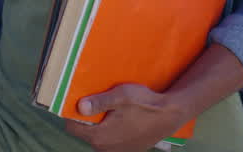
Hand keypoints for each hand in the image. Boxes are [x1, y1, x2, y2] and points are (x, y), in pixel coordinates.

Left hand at [64, 84, 187, 151]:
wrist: (170, 115)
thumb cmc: (144, 104)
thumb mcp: (120, 96)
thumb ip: (99, 102)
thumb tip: (79, 107)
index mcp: (99, 136)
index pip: (72, 127)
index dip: (72, 114)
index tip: (78, 102)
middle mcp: (105, 148)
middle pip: (85, 133)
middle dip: (87, 119)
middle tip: (97, 103)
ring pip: (98, 137)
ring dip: (101, 126)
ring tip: (111, 110)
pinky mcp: (128, 151)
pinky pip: (111, 142)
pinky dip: (112, 131)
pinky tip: (122, 119)